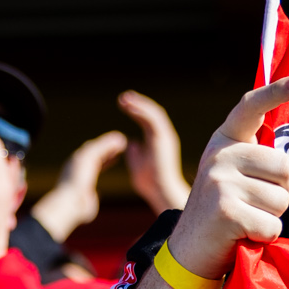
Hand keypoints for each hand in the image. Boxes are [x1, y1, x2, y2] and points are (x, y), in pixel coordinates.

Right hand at [30, 130, 126, 243]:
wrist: (68, 205)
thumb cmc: (76, 210)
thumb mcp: (84, 205)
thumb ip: (89, 200)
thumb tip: (92, 202)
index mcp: (74, 175)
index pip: (91, 165)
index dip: (104, 161)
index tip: (114, 158)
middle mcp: (74, 164)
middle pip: (92, 152)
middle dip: (105, 148)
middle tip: (120, 145)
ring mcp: (78, 160)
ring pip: (96, 147)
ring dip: (109, 142)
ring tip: (122, 139)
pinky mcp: (84, 157)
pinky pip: (100, 147)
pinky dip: (110, 143)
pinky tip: (121, 141)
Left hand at [117, 91, 191, 213]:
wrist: (159, 191)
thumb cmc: (149, 182)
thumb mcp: (137, 163)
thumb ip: (134, 153)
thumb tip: (130, 144)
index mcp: (158, 141)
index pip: (148, 120)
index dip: (136, 111)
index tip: (123, 104)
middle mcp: (164, 136)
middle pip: (152, 113)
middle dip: (137, 103)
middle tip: (123, 97)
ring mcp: (165, 136)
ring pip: (154, 113)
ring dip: (138, 104)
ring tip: (124, 99)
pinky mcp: (163, 138)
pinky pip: (153, 119)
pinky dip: (141, 111)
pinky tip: (130, 107)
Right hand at [166, 79, 288, 278]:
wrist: (192, 252)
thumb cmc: (234, 211)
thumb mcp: (264, 182)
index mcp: (228, 140)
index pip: (251, 107)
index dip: (274, 93)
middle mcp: (220, 154)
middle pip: (284, 167)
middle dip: (279, 192)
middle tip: (251, 204)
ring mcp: (219, 181)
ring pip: (280, 198)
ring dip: (271, 217)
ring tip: (245, 219)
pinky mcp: (224, 211)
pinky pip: (272, 223)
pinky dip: (264, 236)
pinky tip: (242, 235)